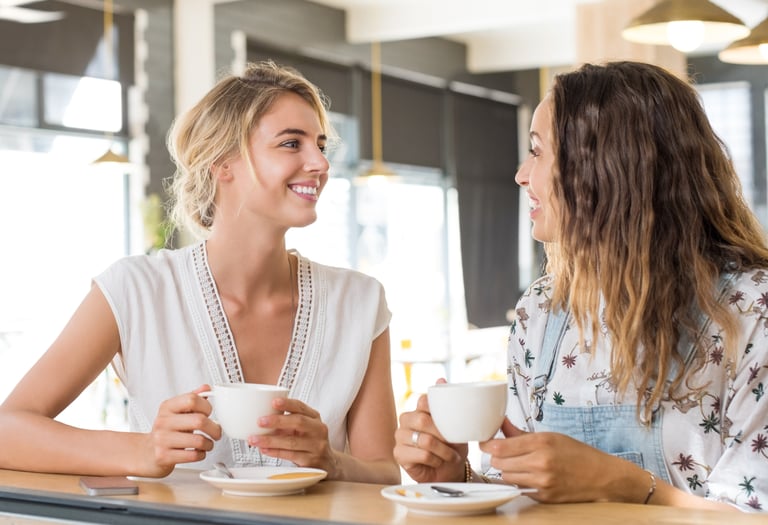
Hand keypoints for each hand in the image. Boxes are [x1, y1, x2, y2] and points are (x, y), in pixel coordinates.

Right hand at [142, 385, 220, 476]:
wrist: (147, 453)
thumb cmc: (168, 430)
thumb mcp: (177, 411)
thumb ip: (192, 398)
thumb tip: (206, 387)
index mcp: (167, 407)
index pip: (192, 399)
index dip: (207, 406)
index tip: (209, 413)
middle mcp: (163, 422)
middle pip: (199, 421)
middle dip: (215, 428)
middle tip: (217, 432)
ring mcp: (161, 439)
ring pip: (198, 441)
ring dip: (209, 444)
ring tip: (207, 443)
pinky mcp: (163, 456)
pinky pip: (192, 456)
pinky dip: (201, 454)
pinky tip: (198, 452)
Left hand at [248, 397, 338, 476]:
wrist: (328, 463)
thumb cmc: (309, 441)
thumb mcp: (304, 427)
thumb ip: (288, 421)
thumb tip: (262, 416)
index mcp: (314, 417)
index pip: (301, 407)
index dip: (287, 404)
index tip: (273, 402)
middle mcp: (318, 430)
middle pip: (298, 422)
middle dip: (277, 421)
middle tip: (260, 421)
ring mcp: (316, 446)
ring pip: (291, 442)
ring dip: (270, 440)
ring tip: (254, 439)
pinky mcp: (310, 461)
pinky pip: (290, 455)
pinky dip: (275, 452)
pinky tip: (264, 449)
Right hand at [393, 384, 466, 483]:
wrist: (450, 470)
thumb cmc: (452, 446)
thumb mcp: (455, 424)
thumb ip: (446, 403)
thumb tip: (440, 379)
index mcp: (418, 409)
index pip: (424, 401)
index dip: (438, 412)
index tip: (451, 424)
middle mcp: (406, 420)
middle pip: (422, 420)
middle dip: (443, 435)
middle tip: (454, 444)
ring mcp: (400, 437)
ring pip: (424, 439)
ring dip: (443, 451)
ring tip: (450, 456)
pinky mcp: (398, 454)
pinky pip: (421, 454)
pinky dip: (435, 460)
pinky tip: (438, 462)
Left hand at [479, 418, 639, 502]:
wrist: (602, 477)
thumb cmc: (577, 453)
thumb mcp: (550, 436)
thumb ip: (520, 433)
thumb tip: (499, 423)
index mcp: (541, 443)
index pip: (500, 447)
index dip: (487, 444)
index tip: (484, 442)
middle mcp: (540, 463)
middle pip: (498, 463)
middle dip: (496, 457)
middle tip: (501, 452)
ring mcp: (542, 482)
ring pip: (506, 477)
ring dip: (506, 470)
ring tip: (517, 464)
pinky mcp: (543, 496)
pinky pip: (519, 488)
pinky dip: (518, 481)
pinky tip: (528, 475)